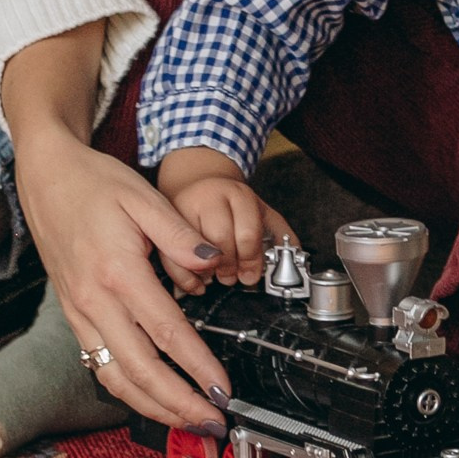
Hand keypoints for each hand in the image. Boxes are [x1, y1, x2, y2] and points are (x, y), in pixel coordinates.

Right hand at [11, 123, 234, 430]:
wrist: (46, 176)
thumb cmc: (94, 183)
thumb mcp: (144, 196)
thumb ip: (180, 233)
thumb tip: (212, 260)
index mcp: (117, 271)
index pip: (166, 332)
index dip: (197, 365)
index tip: (222, 387)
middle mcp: (93, 300)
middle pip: (139, 369)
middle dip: (178, 403)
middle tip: (212, 420)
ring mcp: (79, 312)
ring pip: (114, 376)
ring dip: (151, 406)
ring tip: (186, 420)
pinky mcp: (73, 315)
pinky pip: (98, 364)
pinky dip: (125, 389)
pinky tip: (149, 398)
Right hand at [156, 150, 296, 287]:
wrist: (195, 177)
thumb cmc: (230, 199)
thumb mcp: (258, 209)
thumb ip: (279, 232)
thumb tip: (295, 257)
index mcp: (238, 194)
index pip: (247, 232)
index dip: (251, 260)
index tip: (251, 275)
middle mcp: (209, 197)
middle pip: (220, 240)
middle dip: (228, 266)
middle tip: (232, 277)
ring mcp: (183, 207)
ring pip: (192, 247)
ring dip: (205, 270)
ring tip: (214, 276)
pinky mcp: (163, 220)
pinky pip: (169, 254)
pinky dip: (183, 274)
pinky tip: (196, 280)